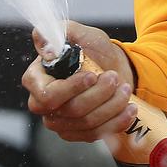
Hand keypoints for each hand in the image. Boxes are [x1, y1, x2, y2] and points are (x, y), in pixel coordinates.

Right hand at [21, 20, 136, 142]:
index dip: (70, 89)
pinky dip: (117, 120)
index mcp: (36, 79)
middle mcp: (43, 104)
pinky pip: (97, 134)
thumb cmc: (94, 50)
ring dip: (111, 105)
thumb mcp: (81, 33)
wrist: (114, 67)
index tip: (92, 76)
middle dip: (98, 94)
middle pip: (70, 110)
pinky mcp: (77, 133)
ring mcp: (59, 121)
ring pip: (86, 122)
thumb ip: (60, 32)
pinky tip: (129, 107)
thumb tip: (47, 48)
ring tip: (124, 87)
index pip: (47, 95)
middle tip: (114, 77)